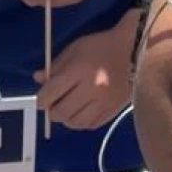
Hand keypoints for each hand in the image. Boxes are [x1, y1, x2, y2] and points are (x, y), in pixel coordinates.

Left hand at [34, 13, 137, 130]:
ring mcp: (104, 102)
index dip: (41, 99)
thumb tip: (37, 80)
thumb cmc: (101, 47)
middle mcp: (91, 88)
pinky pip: (91, 125)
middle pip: (61, 112)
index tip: (42, 99)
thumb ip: (55, 66)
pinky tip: (80, 113)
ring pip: (75, 122)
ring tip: (67, 109)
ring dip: (66, 118)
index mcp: (79, 70)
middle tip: (53, 105)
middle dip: (52, 111)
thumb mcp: (75, 49)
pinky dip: (81, 122)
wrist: (133, 51)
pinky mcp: (113, 110)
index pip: (51, 93)